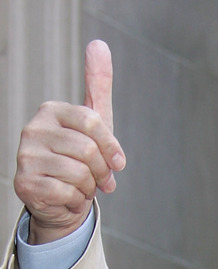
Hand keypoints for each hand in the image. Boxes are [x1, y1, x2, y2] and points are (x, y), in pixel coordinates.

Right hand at [14, 40, 125, 243]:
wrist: (61, 198)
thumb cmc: (82, 157)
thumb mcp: (96, 120)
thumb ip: (97, 83)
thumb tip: (99, 44)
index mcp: (51, 110)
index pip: (93, 122)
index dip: (112, 147)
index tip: (118, 162)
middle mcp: (33, 129)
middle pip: (88, 150)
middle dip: (102, 171)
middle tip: (99, 179)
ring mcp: (25, 156)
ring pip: (79, 173)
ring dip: (90, 187)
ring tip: (82, 186)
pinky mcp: (23, 182)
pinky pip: (67, 192)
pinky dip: (76, 200)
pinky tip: (68, 197)